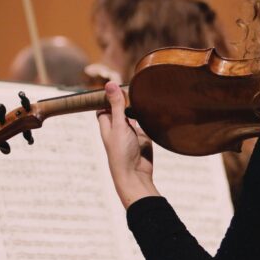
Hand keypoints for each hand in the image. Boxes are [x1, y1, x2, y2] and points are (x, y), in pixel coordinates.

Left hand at [97, 82, 158, 207]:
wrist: (135, 175)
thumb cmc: (120, 153)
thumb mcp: (118, 126)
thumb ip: (116, 106)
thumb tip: (110, 84)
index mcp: (107, 125)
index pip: (104, 106)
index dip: (109, 96)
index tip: (117, 84)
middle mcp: (119, 128)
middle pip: (121, 109)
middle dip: (126, 100)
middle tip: (135, 86)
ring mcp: (132, 133)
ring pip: (134, 116)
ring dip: (138, 109)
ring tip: (145, 94)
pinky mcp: (144, 138)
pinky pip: (146, 125)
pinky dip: (149, 119)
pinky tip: (155, 110)